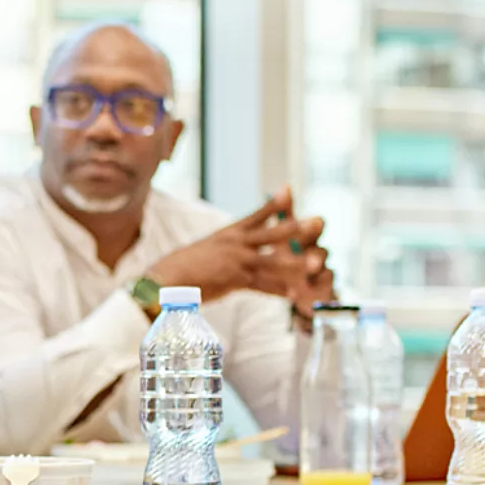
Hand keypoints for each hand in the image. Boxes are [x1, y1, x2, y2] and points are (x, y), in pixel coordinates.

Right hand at [150, 187, 328, 305]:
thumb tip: (228, 250)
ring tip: (316, 263)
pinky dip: (278, 291)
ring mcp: (237, 261)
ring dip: (295, 263)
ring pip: (273, 260)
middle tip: (316, 222)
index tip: (289, 190)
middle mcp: (236, 243)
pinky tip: (294, 294)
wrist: (167, 279)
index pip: (256, 215)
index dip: (273, 203)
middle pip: (272, 234)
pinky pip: (262, 286)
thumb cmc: (181, 266)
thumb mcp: (204, 249)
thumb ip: (222, 249)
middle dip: (295, 228)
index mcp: (229, 233)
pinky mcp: (235, 280)